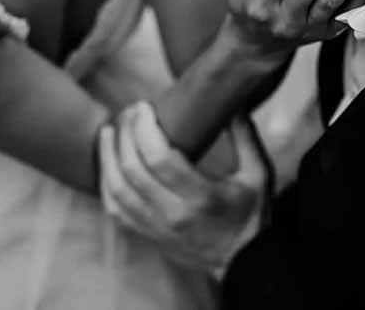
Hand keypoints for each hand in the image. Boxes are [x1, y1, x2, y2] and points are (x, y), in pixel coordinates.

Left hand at [98, 102, 267, 273]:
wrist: (243, 263)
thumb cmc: (251, 215)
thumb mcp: (258, 175)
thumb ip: (245, 136)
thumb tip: (232, 101)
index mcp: (201, 197)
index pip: (159, 159)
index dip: (145, 128)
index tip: (144, 107)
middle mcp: (174, 215)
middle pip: (133, 170)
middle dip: (125, 134)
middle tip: (129, 112)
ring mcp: (157, 228)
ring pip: (116, 190)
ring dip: (107, 157)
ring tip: (108, 131)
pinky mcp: (147, 235)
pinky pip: (115, 209)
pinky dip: (106, 183)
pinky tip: (107, 163)